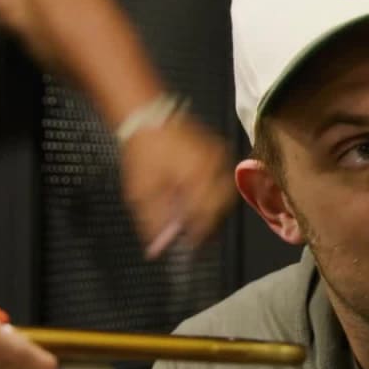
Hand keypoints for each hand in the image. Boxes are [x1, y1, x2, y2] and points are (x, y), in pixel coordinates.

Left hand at [119, 116, 235, 257]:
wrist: (146, 116)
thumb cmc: (142, 155)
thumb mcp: (141, 193)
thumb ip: (154, 223)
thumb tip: (158, 252)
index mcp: (198, 178)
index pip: (207, 218)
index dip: (199, 238)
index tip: (190, 250)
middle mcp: (215, 167)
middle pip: (222, 208)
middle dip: (210, 226)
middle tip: (196, 238)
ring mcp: (220, 157)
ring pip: (227, 194)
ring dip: (215, 210)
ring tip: (198, 220)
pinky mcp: (220, 150)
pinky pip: (225, 178)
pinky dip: (216, 193)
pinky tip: (202, 199)